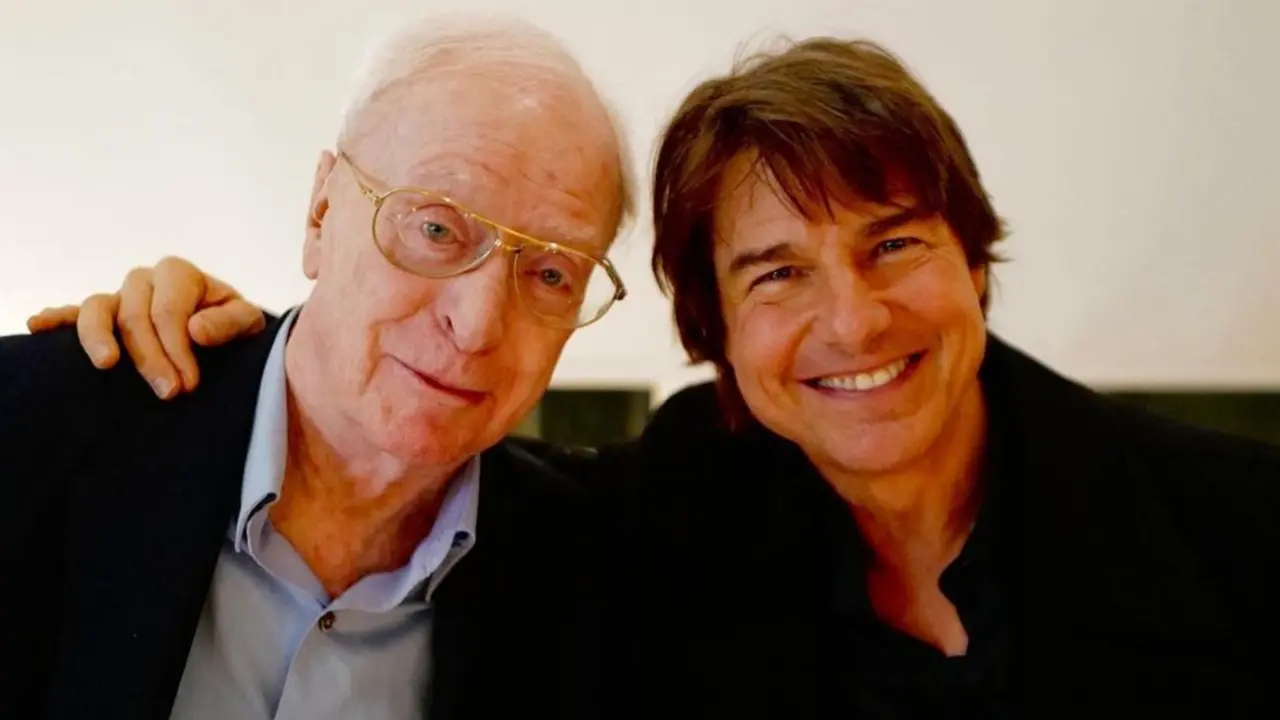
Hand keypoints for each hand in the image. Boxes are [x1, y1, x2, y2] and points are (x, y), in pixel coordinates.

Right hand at [26, 257, 265, 397]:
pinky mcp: (102, 316)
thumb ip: (230, 322)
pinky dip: (55, 318)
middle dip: (150, 356)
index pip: (170, 310)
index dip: (177, 348)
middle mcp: (145, 280)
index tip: (188, 385)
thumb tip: (196, 331)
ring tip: (105, 365)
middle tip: (169, 393)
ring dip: (97, 337)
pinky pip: (72, 312)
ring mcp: (118, 297)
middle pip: (134, 315)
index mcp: (180, 274)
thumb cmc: (232, 327)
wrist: (221, 335)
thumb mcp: (247, 323)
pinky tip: (38, 326)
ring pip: (97, 309)